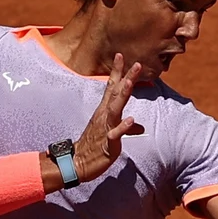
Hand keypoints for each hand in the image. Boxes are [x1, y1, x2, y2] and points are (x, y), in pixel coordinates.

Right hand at [74, 53, 145, 181]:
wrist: (77, 163)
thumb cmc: (94, 147)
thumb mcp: (112, 134)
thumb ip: (126, 128)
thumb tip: (140, 126)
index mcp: (104, 111)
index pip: (111, 87)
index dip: (117, 72)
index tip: (121, 55)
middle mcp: (104, 116)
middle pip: (116, 93)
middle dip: (126, 78)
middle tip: (137, 64)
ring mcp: (106, 128)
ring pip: (115, 108)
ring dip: (123, 95)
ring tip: (131, 82)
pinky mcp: (108, 142)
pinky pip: (116, 133)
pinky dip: (123, 127)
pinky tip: (131, 120)